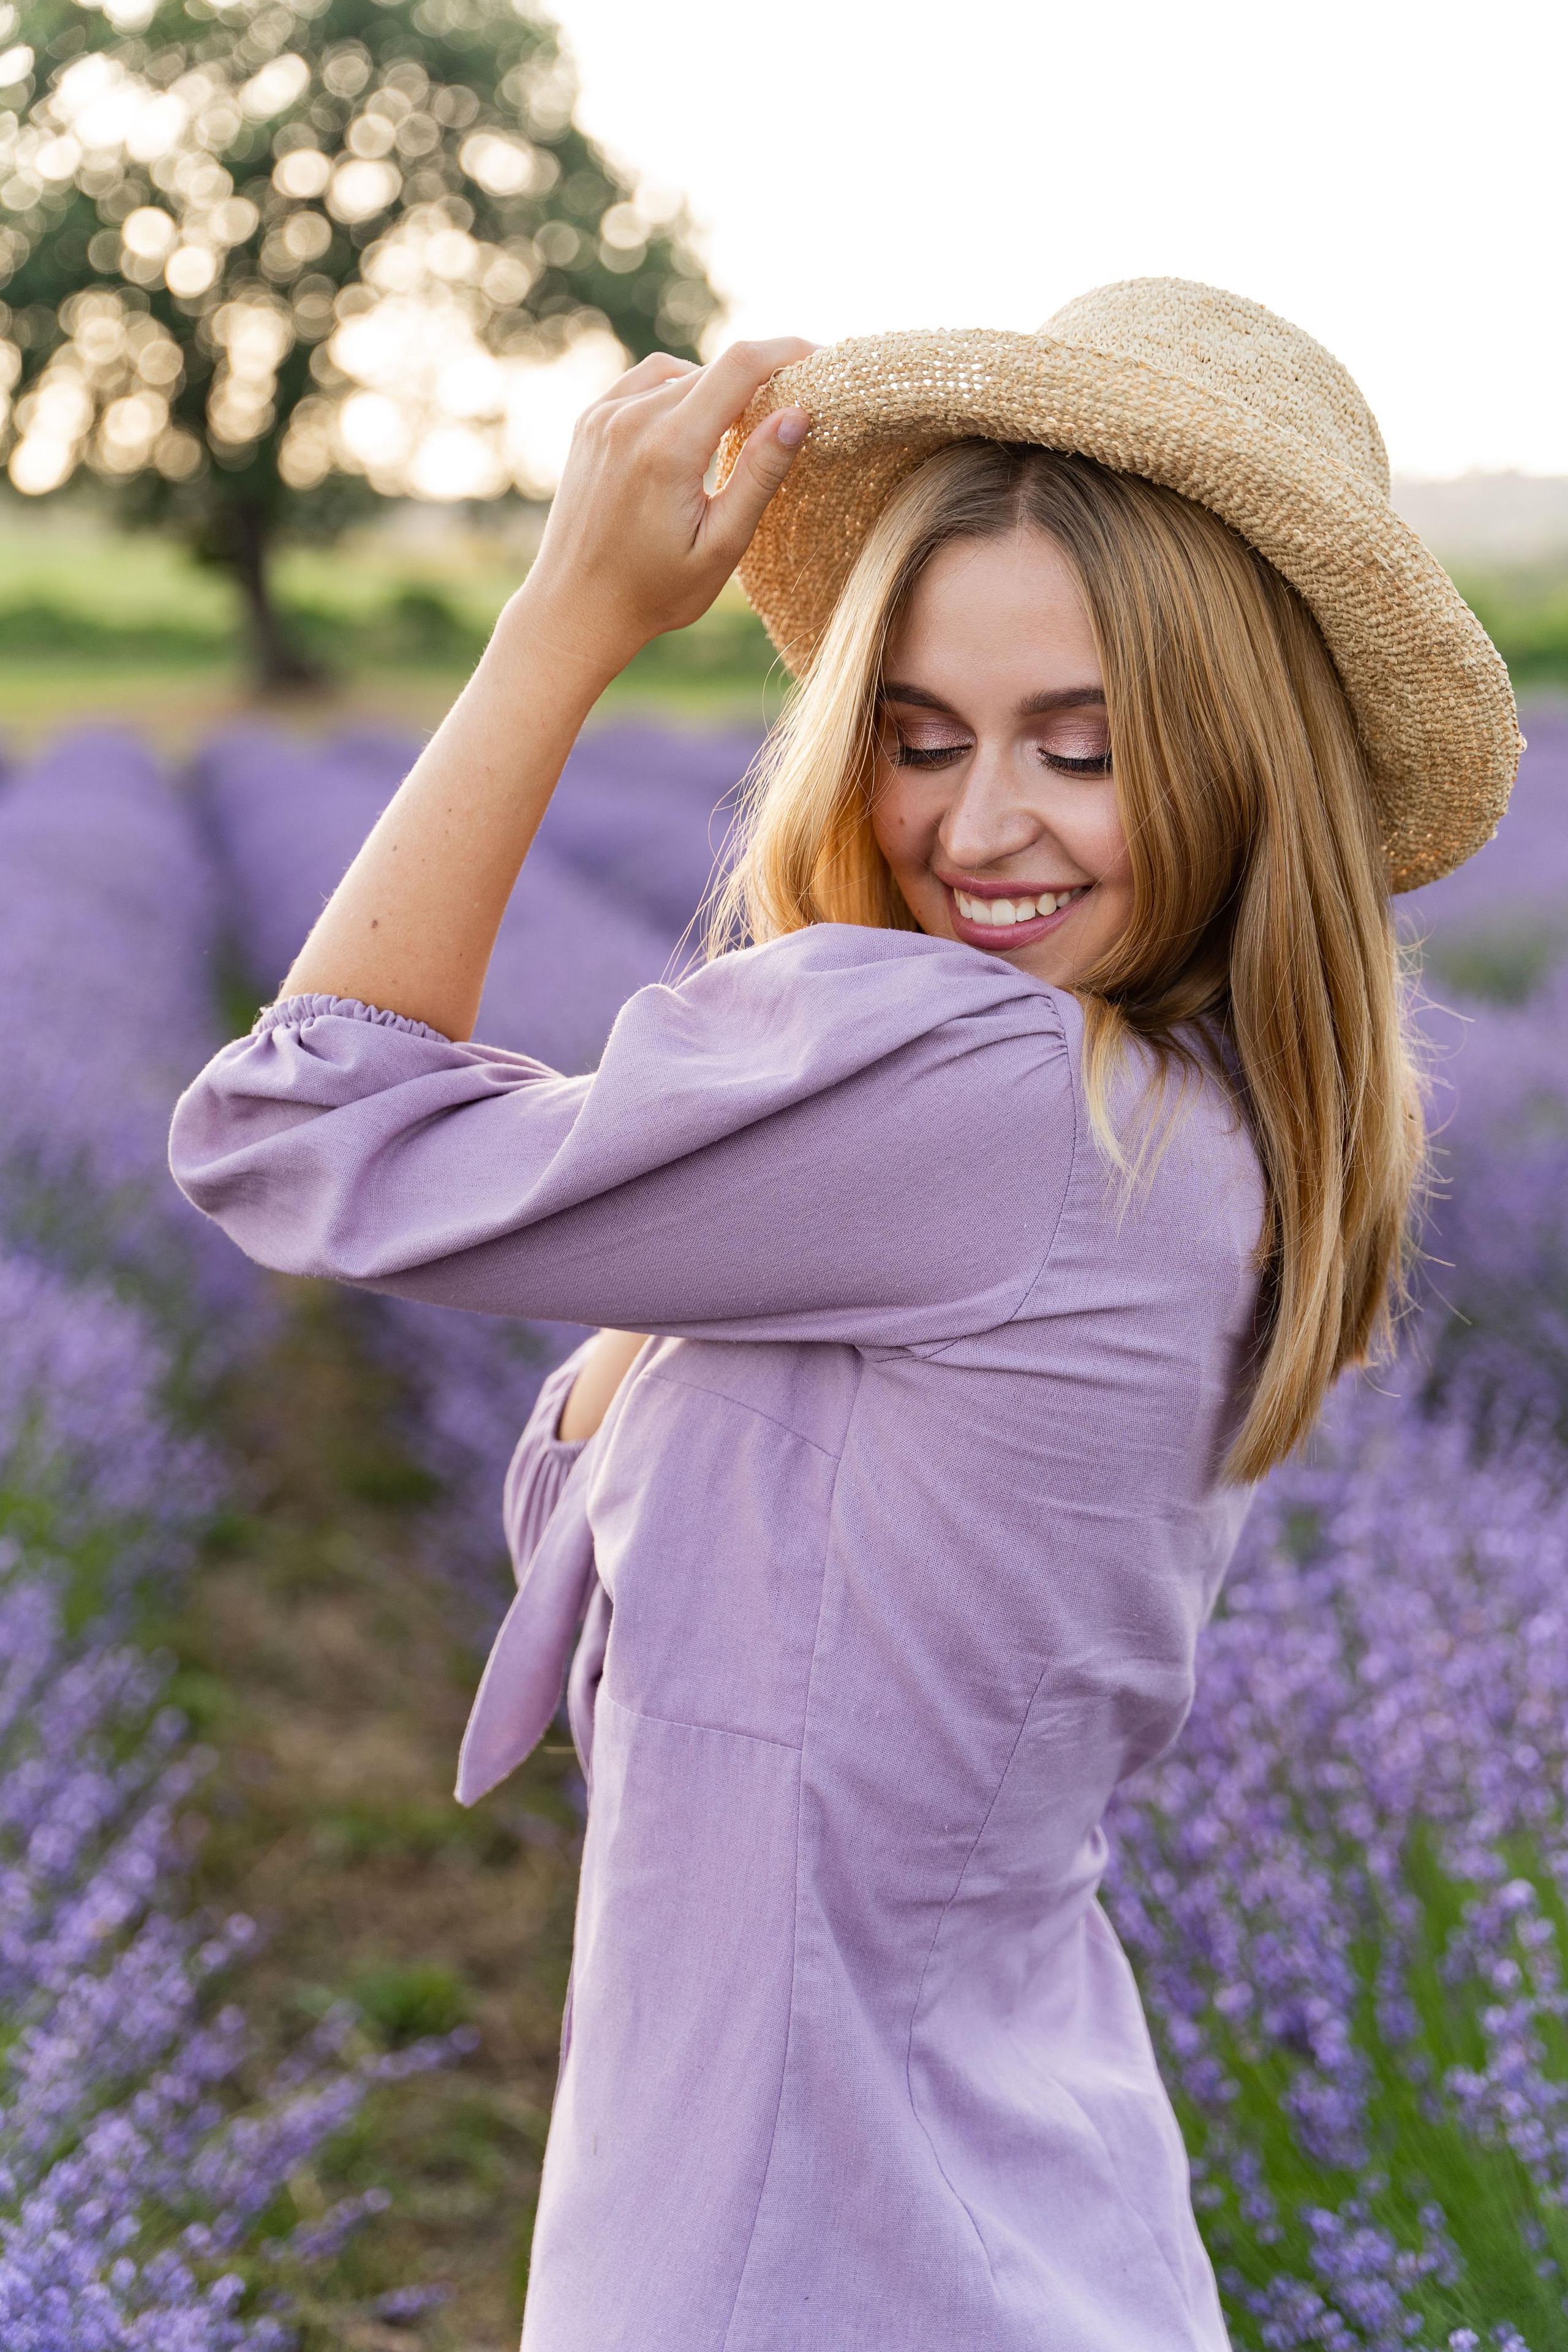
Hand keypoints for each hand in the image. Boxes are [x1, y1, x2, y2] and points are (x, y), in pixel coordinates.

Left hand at [514, 336, 816, 683]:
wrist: (576, 608)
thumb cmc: (655, 591)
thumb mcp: (721, 545)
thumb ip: (759, 476)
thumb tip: (800, 412)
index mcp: (668, 448)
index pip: (741, 366)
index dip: (790, 352)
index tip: (825, 360)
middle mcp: (631, 418)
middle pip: (715, 368)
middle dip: (761, 376)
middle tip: (792, 407)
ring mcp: (604, 416)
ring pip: (681, 372)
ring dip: (719, 387)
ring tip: (740, 426)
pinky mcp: (591, 421)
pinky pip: (646, 382)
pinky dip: (679, 390)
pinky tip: (694, 426)